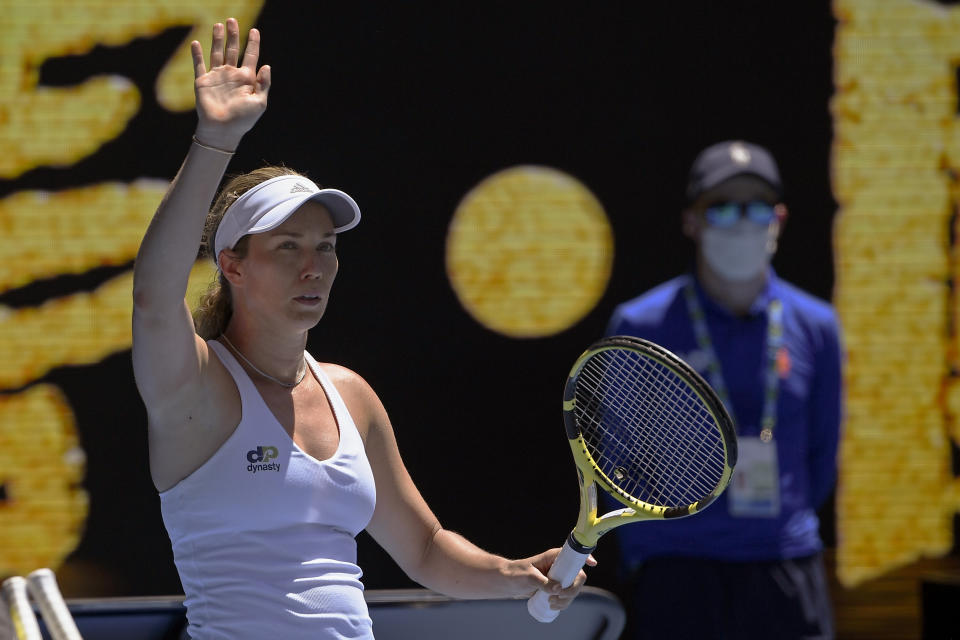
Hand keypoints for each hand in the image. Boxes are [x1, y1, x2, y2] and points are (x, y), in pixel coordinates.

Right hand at [191, 18, 270, 149]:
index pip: (251, 56)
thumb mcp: (260, 102)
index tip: (255, 30)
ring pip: (216, 53)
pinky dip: (196, 54)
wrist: (223, 130)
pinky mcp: (203, 82)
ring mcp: (217, 77)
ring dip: (217, 39)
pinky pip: (199, 65)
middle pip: (232, 49)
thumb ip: (264, 84)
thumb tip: (266, 65)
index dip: (253, 43)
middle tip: (232, 20)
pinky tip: (196, 42)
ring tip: (218, 25)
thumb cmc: (243, 119)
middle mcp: (231, 75)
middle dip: (233, 35)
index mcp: (246, 79)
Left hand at [512, 548, 597, 610]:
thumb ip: (542, 582)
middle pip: (577, 576)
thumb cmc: (516, 573)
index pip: (573, 554)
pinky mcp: (555, 588)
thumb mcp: (529, 577)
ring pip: (573, 589)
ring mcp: (558, 577)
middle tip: (558, 597)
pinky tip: (555, 607)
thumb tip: (558, 589)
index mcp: (554, 556)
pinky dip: (564, 603)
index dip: (585, 557)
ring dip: (566, 599)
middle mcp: (559, 566)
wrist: (507, 582)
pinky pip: (566, 596)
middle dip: (572, 589)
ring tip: (551, 603)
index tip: (593, 564)